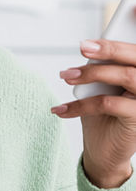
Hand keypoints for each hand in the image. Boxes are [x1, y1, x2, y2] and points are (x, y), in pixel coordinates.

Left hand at [53, 34, 135, 187]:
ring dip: (93, 74)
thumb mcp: (102, 88)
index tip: (94, 39)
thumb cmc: (104, 117)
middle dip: (110, 49)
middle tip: (83, 48)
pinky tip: (63, 109)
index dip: (120, 42)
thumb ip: (104, 69)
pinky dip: (82, 104)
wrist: (104, 152)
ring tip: (68, 76)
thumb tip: (90, 48)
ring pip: (127, 77)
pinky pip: (110, 103)